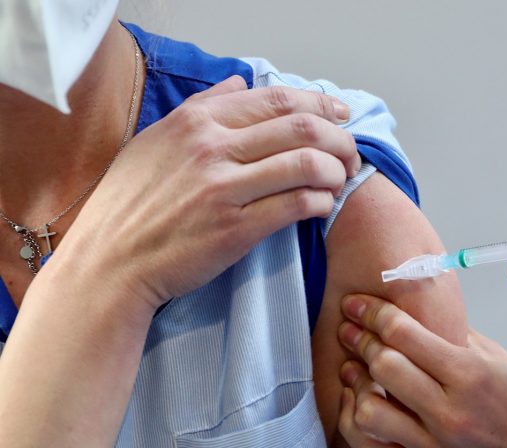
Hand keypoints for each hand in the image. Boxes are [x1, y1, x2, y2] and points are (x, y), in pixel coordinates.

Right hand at [51, 76, 359, 309]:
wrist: (109, 261)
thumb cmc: (130, 204)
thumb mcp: (156, 141)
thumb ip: (201, 106)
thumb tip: (241, 81)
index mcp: (196, 121)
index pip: (277, 99)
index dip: (320, 104)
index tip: (340, 115)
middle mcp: (212, 147)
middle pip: (301, 127)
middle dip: (339, 138)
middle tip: (350, 153)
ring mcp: (224, 188)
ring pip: (306, 164)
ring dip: (337, 171)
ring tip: (340, 181)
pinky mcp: (236, 229)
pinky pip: (296, 205)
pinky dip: (320, 202)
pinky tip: (322, 206)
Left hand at [336, 294, 506, 447]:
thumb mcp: (497, 357)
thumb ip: (451, 335)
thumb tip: (411, 313)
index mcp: (469, 374)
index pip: (405, 334)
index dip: (372, 312)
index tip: (357, 303)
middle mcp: (449, 411)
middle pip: (383, 366)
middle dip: (359, 339)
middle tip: (349, 327)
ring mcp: (434, 444)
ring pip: (369, 411)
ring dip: (355, 383)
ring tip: (353, 368)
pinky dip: (353, 423)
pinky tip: (355, 402)